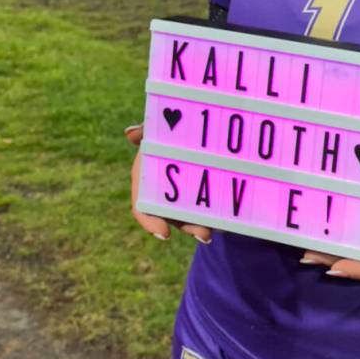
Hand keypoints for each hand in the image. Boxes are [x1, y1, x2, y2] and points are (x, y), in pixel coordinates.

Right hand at [125, 124, 211, 243]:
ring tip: (219, 228)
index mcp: (147, 176)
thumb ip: (148, 129)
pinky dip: (217, 215)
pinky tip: (231, 220)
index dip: (150, 221)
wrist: (197, 124)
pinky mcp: (203, 191)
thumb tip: (129, 133)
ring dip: (202, 226)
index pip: (143, 205)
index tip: (164, 233)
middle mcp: (162, 190)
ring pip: (189, 216)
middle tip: (204, 234)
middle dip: (187, 227)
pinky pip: (207, 207)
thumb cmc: (170, 124)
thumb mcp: (160, 126)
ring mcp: (182, 193)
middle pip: (171, 216)